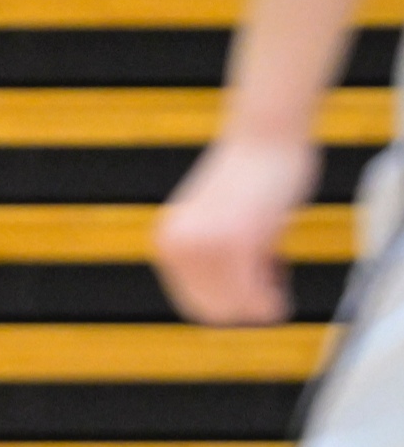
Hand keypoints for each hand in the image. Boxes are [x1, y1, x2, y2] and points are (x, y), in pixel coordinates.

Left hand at [154, 137, 318, 323]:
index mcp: (168, 244)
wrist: (266, 133)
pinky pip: (257, 300)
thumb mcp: (219, 223)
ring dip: (262, 298)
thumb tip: (226, 311)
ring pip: (236, 310)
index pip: (195, 305)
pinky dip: (273, 297)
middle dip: (246, 301)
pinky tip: (278, 259)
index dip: (230, 301)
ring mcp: (205, 247)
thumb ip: (211, 259)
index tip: (254, 277)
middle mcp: (177, 249)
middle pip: (214, 313)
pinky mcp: (237, 242)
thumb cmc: (253, 175)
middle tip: (269, 267)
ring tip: (272, 256)